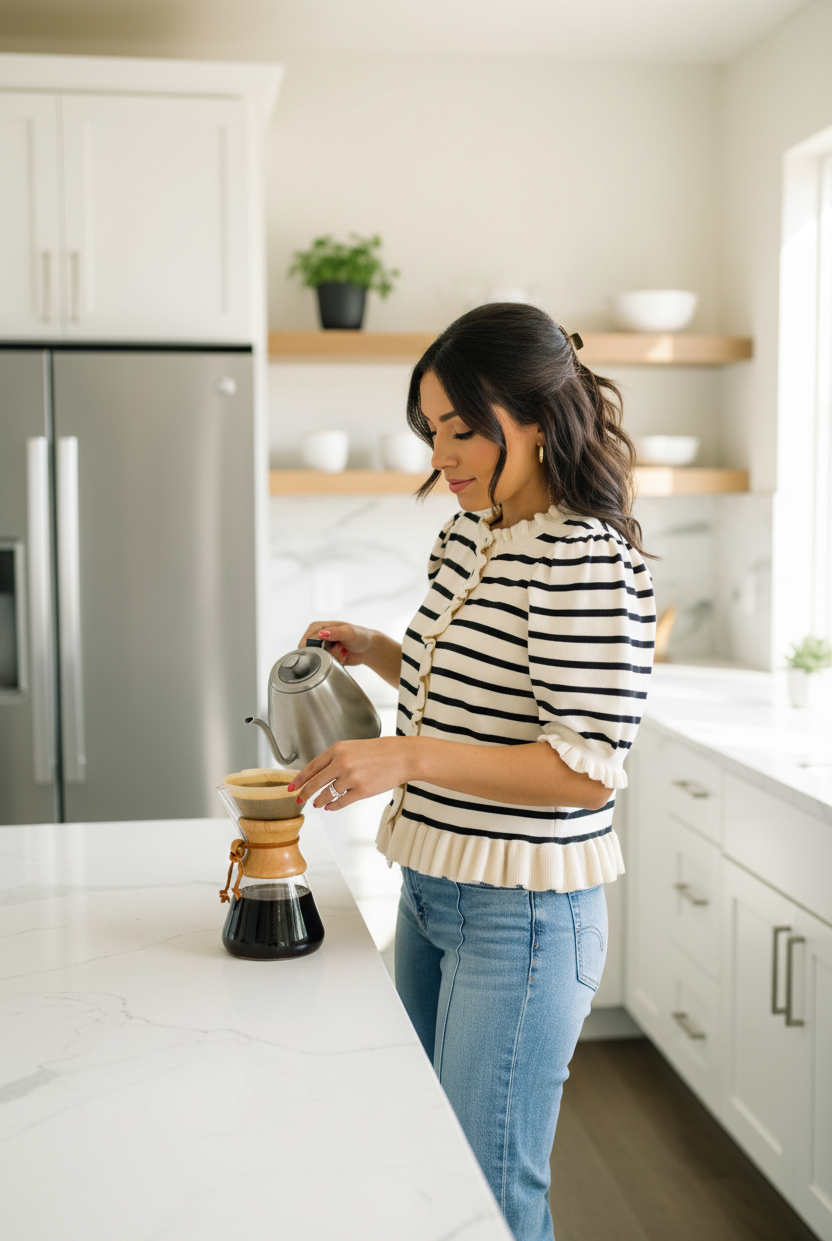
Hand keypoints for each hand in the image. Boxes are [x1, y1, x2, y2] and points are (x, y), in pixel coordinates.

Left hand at [287, 737, 416, 810]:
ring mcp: (351, 778)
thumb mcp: (353, 748)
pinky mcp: (361, 791)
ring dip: (320, 801)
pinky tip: (331, 807)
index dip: (299, 779)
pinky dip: (333, 806)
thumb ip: (336, 758)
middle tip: (299, 800)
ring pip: (326, 795)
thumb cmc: (380, 751)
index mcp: (337, 750)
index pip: (311, 767)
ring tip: (317, 804)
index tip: (291, 787)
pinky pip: (340, 802)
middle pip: (315, 783)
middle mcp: (341, 763)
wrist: (402, 756)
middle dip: (304, 794)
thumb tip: (319, 774)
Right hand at [298, 620, 376, 667]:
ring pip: (319, 661)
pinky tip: (344, 656)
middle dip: (327, 654)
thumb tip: (321, 633)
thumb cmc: (359, 635)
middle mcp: (316, 637)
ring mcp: (321, 649)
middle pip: (311, 653)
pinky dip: (336, 663)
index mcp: (317, 627)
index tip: (331, 646)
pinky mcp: (326, 658)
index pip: (307, 641)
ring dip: (334, 658)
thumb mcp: (348, 632)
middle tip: (340, 648)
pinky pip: (325, 667)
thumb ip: (335, 632)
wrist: (368, 648)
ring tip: (343, 650)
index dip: (318, 647)